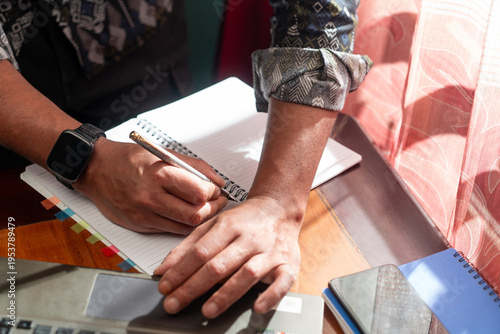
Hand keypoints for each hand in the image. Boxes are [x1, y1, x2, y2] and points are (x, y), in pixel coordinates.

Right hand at [74, 138, 227, 233]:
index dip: (214, 193)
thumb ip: (195, 167)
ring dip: (200, 218)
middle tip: (216, 202)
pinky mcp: (140, 225)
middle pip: (196, 214)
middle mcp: (151, 197)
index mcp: (159, 174)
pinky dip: (183, 224)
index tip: (216, 190)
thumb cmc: (129, 159)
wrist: (97, 169)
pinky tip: (185, 213)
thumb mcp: (164, 153)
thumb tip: (218, 181)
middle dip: (212, 209)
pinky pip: (171, 230)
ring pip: (185, 226)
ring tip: (203, 207)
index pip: (199, 192)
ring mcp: (144, 214)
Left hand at [154, 196, 300, 317]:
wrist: (279, 209)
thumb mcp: (213, 225)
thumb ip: (188, 247)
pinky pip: (282, 281)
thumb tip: (163, 269)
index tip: (164, 288)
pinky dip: (271, 295)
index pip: (200, 252)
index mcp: (228, 227)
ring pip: (247, 273)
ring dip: (226, 293)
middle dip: (193, 287)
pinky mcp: (287, 264)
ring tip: (207, 311)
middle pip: (218, 265)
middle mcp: (248, 239)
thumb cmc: (244, 220)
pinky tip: (257, 307)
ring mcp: (269, 252)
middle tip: (174, 304)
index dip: (180, 271)